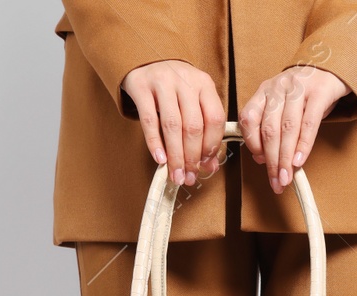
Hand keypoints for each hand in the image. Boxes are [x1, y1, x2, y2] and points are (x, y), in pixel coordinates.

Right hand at [122, 60, 223, 186]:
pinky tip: (160, 159)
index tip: (206, 165)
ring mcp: (162, 81)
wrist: (144, 58)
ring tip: (176, 174)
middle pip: (193, 126)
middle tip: (189, 177)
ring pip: (172, 125)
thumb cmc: (174, 88)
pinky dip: (155, 142)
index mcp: (204, 84)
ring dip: (175, 155)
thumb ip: (203, 130)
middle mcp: (185, 80)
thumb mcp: (193, 101)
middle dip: (192, 157)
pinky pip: (148, 119)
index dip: (212, 146)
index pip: (215, 119)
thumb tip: (209, 166)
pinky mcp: (140, 85)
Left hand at [239, 66, 349, 192]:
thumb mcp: (284, 106)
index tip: (260, 163)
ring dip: (285, 157)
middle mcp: (277, 88)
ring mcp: (298, 88)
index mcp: (263, 91)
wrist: (331, 67)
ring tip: (286, 177)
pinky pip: (309, 122)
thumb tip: (264, 158)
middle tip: (275, 182)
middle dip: (271, 160)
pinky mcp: (319, 93)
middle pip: (269, 129)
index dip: (252, 143)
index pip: (249, 118)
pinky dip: (304, 144)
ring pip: (287, 128)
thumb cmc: (306, 94)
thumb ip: (273, 128)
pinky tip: (299, 160)